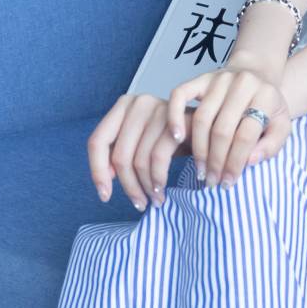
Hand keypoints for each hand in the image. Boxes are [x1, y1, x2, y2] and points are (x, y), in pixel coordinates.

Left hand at [87, 90, 188, 212]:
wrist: (209, 130)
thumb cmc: (172, 140)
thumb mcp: (141, 143)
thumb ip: (120, 154)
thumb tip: (106, 179)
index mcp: (123, 106)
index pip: (97, 141)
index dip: (97, 171)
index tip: (105, 196)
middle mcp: (137, 103)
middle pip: (119, 155)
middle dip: (128, 186)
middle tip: (139, 204)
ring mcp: (157, 108)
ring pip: (138, 161)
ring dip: (145, 187)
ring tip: (154, 200)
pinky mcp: (175, 120)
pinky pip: (157, 159)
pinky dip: (158, 179)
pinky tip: (161, 190)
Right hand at [167, 62, 291, 188]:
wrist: (256, 73)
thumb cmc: (267, 106)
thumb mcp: (281, 125)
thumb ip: (271, 145)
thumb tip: (249, 161)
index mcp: (266, 95)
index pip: (246, 134)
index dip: (236, 162)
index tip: (228, 182)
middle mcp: (242, 83)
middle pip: (223, 129)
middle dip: (216, 160)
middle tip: (212, 181)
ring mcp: (219, 78)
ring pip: (202, 118)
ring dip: (199, 149)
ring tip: (201, 170)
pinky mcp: (201, 78)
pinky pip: (180, 94)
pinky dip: (175, 116)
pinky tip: (177, 137)